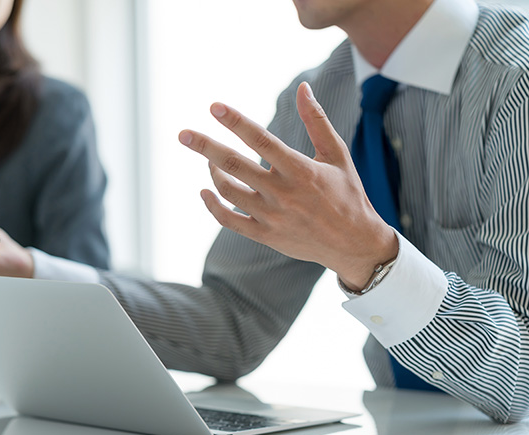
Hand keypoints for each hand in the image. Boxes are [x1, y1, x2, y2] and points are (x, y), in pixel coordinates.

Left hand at [179, 82, 397, 290]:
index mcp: (301, 170)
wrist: (354, 244)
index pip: (261, 140)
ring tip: (209, 161)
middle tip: (183, 134)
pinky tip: (205, 191)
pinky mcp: (265, 235)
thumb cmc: (347, 193)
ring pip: (229, 192)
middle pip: (234, 165)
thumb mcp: (337, 155)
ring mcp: (271, 217)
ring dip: (213, 173)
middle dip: (205, 147)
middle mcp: (283, 193)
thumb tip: (303, 87)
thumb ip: (316, 120)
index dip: (236, 122)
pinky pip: (229, 220)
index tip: (214, 107)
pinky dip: (213, 206)